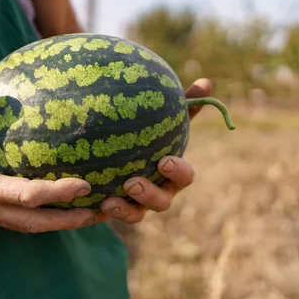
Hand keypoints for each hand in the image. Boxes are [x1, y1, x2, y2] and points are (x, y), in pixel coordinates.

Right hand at [0, 71, 99, 232]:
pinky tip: (61, 208)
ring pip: (33, 227)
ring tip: (94, 213)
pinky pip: (23, 222)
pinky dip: (46, 218)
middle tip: (104, 209)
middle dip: (72, 220)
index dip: (56, 192)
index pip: (25, 196)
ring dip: (64, 224)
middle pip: (39, 223)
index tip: (84, 184)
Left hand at [98, 78, 211, 223]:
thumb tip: (206, 82)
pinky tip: (91, 201)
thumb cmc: (146, 134)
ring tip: (110, 199)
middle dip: (150, 195)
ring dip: (125, 209)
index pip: (184, 176)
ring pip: (136, 214)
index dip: (178, 172)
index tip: (164, 161)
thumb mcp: (160, 119)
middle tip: (132, 182)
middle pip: (162, 202)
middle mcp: (158, 193)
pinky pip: (110, 216)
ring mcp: (137, 205)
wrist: (115, 154)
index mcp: (172, 173)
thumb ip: (183, 104)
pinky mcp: (115, 211)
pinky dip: (104, 211)